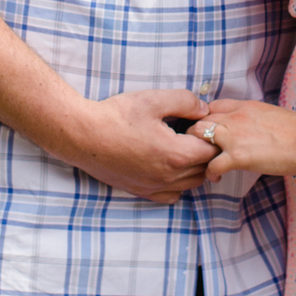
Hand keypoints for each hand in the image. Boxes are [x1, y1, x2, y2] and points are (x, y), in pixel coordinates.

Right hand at [62, 88, 220, 204]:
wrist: (82, 135)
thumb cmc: (116, 116)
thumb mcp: (153, 100)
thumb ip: (186, 102)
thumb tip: (204, 110)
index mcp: (176, 154)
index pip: (212, 150)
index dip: (212, 135)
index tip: (202, 124)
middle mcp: (169, 177)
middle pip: (205, 169)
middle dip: (206, 151)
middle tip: (195, 133)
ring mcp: (155, 187)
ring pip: (191, 184)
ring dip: (194, 167)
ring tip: (183, 147)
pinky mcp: (141, 191)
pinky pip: (172, 195)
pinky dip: (178, 184)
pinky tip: (168, 166)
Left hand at [200, 98, 295, 181]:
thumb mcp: (268, 112)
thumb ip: (251, 116)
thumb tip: (246, 126)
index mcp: (243, 106)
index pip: (211, 106)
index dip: (206, 119)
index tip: (208, 132)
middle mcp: (234, 117)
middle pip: (199, 120)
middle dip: (195, 135)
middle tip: (199, 150)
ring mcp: (234, 136)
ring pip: (198, 138)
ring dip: (196, 152)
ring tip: (203, 163)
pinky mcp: (238, 157)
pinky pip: (212, 165)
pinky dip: (210, 173)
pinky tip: (216, 177)